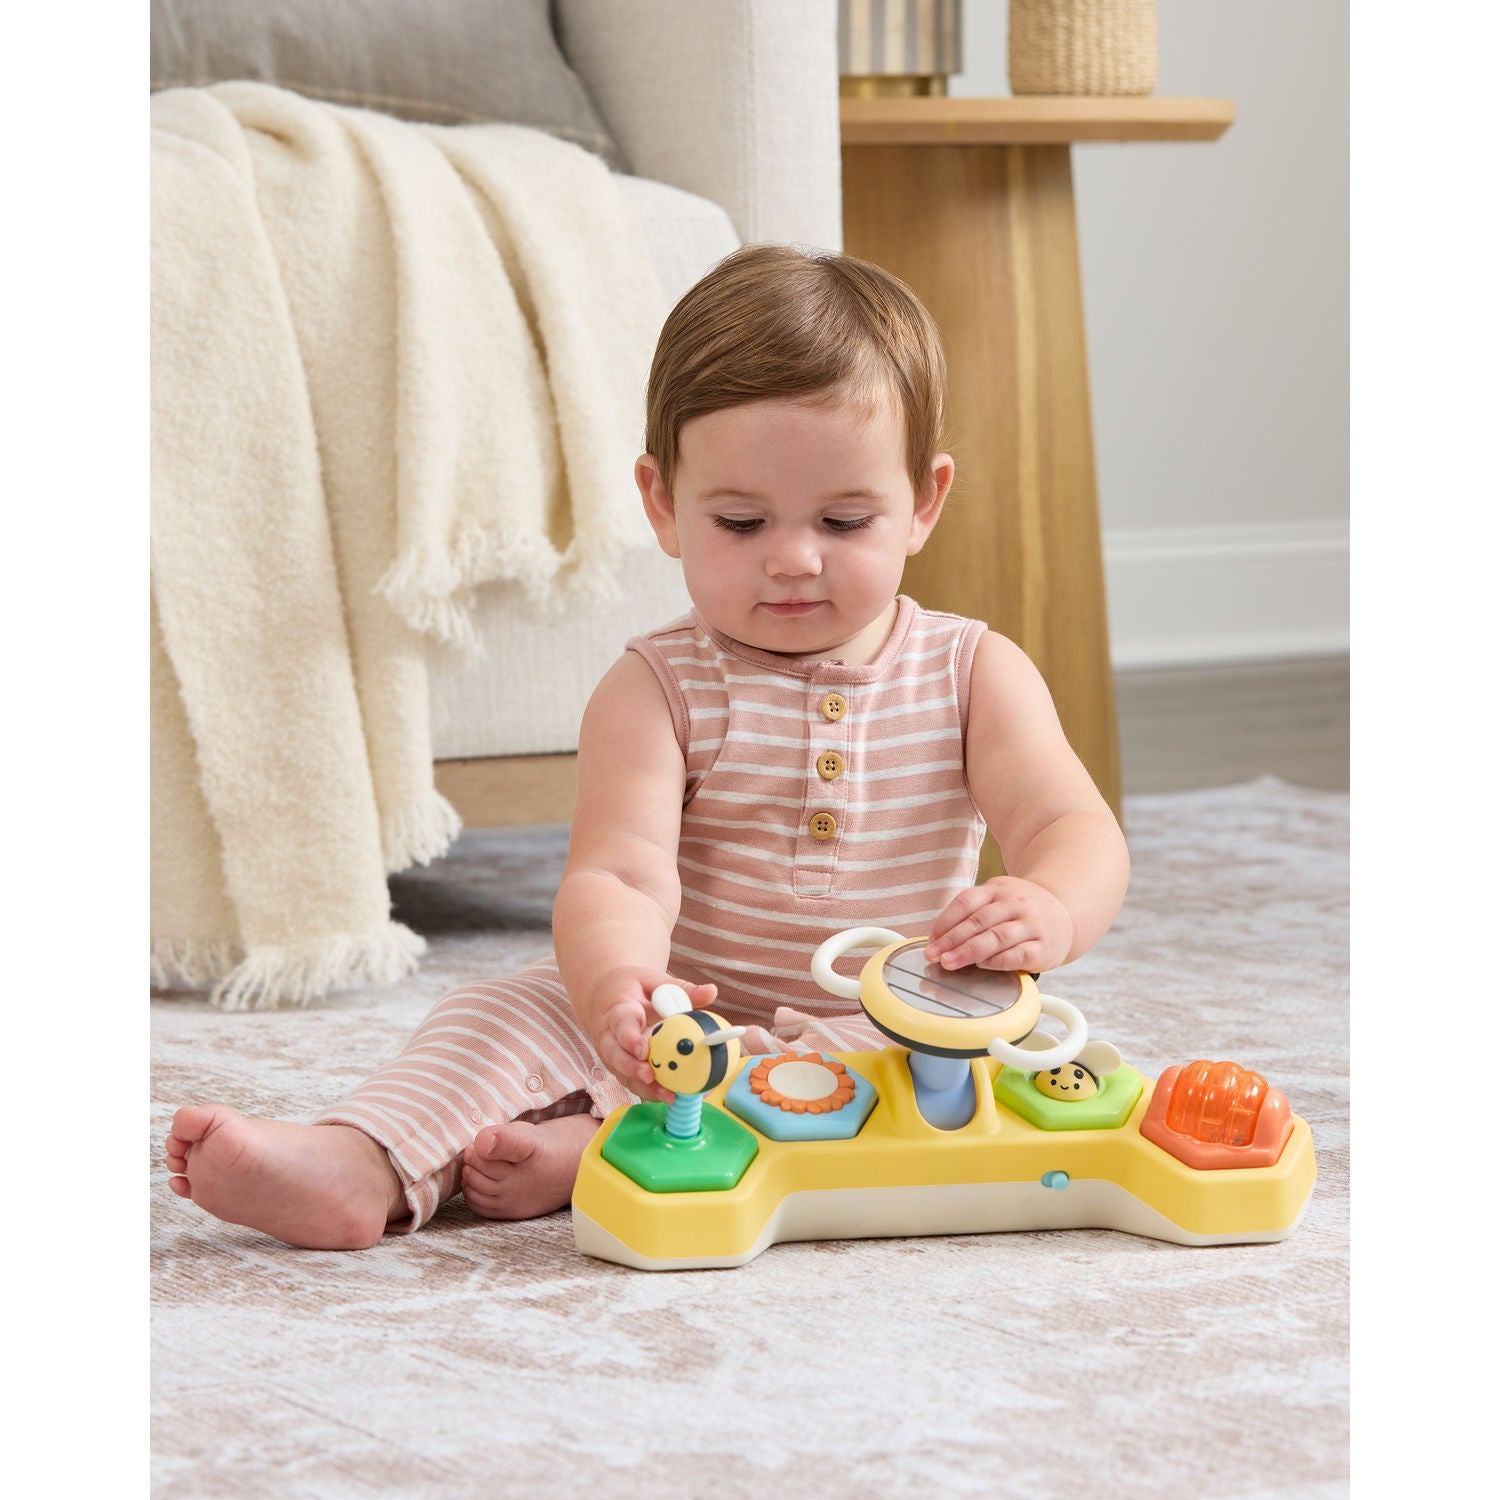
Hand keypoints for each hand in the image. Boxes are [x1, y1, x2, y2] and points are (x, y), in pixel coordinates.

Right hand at [586, 968, 719, 1102]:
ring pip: (621, 1073)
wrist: (607, 996)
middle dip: (631, 1068)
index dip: (629, 1039)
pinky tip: (668, 1096)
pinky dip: (647, 1090)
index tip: (643, 1050)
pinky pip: (630, 1081)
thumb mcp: (655, 982)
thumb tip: (711, 992)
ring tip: (666, 1095)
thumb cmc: (634, 988)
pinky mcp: (618, 1065)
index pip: (621, 1025)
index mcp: (618, 1010)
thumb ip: (682, 989)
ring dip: (642, 1086)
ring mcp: (611, 1053)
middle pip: (615, 1055)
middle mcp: (609, 1035)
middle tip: (651, 1077)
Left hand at [924, 877, 1074, 974]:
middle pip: (978, 920)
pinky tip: (982, 966)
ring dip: (969, 951)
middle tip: (934, 955)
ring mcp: (1031, 924)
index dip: (945, 922)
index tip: (931, 940)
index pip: (966, 902)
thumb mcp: (998, 899)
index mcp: (998, 889)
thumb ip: (972, 913)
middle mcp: (1015, 904)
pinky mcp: (1044, 947)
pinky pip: (1018, 954)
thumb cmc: (1022, 910)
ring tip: (950, 962)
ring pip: (997, 937)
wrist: (1066, 911)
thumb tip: (939, 938)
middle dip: (952, 940)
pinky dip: (998, 961)